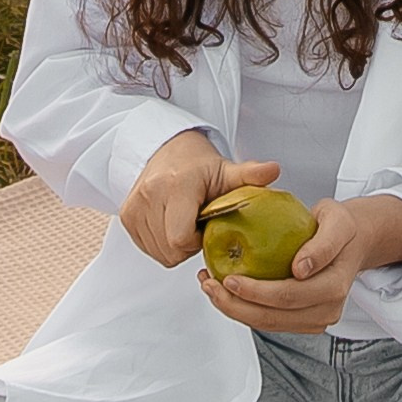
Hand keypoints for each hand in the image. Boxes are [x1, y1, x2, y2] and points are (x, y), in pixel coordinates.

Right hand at [121, 133, 276, 267]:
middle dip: (189, 246)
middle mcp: (150, 194)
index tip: (208, 227)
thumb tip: (275, 170)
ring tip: (185, 222)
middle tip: (198, 226)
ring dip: (175, 246)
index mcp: (177, 185)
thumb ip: (250, 174)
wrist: (168, 149)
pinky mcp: (126, 215)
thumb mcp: (227, 170)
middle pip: (170, 250)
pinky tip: (172, 224)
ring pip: (158, 252)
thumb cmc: (200, 166)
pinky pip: (147, 247)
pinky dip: (161, 243)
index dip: (198, 242)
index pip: (181, 239)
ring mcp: (135, 206)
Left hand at [199, 192, 401, 335]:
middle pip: (273, 317)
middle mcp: (327, 310)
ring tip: (211, 287)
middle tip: (209, 284)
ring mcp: (315, 319)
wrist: (351, 242)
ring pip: (267, 324)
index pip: (289, 296)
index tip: (229, 277)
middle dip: (235, 305)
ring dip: (234, 310)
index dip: (256, 292)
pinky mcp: (303, 321)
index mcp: (335, 286)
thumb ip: (323, 243)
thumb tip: (300, 270)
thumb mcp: (337, 220)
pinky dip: (244, 309)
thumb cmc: (340, 226)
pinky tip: (226, 291)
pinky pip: (268, 320)